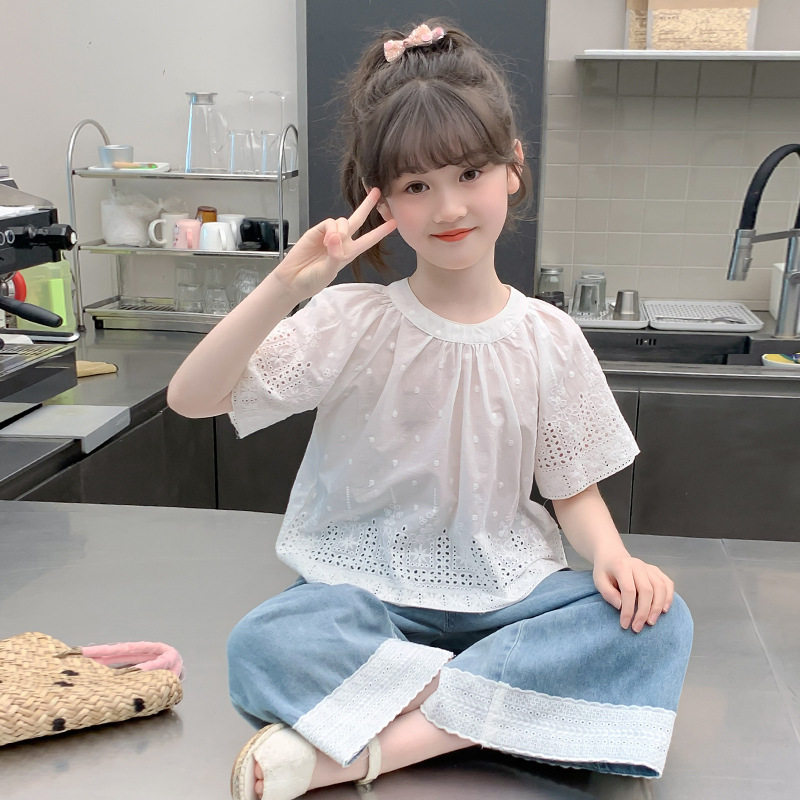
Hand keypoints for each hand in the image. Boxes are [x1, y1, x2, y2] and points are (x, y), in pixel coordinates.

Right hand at [272, 188, 396, 301]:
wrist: (292, 280)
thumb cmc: (312, 279)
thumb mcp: (328, 271)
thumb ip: (334, 254)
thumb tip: (336, 237)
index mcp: (349, 253)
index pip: (369, 240)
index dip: (381, 231)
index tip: (394, 223)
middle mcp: (342, 242)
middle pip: (358, 220)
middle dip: (367, 205)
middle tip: (377, 192)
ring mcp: (329, 235)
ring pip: (343, 221)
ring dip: (341, 230)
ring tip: (331, 243)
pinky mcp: (317, 231)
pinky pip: (329, 222)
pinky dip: (331, 229)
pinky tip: (327, 239)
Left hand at [592, 551, 673, 632]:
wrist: (612, 555)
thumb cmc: (605, 571)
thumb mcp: (599, 581)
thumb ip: (608, 593)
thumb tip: (621, 606)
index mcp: (622, 566)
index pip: (629, 590)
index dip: (628, 610)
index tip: (624, 624)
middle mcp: (637, 565)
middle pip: (646, 590)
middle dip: (643, 612)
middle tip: (637, 628)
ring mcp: (648, 567)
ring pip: (660, 588)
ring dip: (657, 607)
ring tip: (651, 622)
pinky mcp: (656, 571)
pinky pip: (667, 584)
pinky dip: (668, 597)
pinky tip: (664, 610)